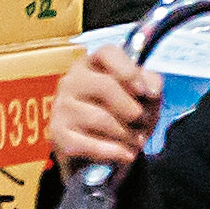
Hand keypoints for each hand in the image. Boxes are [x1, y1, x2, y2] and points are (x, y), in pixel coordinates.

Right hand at [52, 40, 165, 167]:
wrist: (97, 150)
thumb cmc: (121, 114)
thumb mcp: (141, 95)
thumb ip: (151, 84)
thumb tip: (151, 90)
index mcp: (93, 64)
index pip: (108, 53)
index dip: (129, 70)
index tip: (145, 92)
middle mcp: (72, 80)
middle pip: (106, 86)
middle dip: (133, 110)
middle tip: (144, 123)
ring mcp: (62, 107)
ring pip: (101, 119)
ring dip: (128, 135)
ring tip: (136, 141)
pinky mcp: (58, 135)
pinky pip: (90, 144)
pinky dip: (114, 152)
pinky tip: (126, 155)